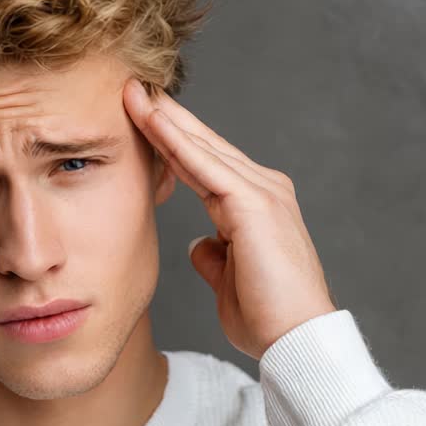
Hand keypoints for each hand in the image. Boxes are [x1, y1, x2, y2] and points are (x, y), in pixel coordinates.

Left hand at [122, 79, 337, 360]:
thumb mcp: (228, 280)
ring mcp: (263, 192)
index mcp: (255, 205)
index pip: (203, 162)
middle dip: (165, 116)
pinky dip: (177, 143)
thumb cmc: (266, 317)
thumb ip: (214, 255)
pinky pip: (206, 166)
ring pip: (202, 147)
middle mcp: (263, 189)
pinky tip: (153, 122)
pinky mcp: (255, 204)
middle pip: (202, 144)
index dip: (170, 139)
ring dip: (165, 119)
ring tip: (132, 92)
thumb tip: (198, 244)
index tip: (138, 116)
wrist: (295, 340)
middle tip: (130, 86)